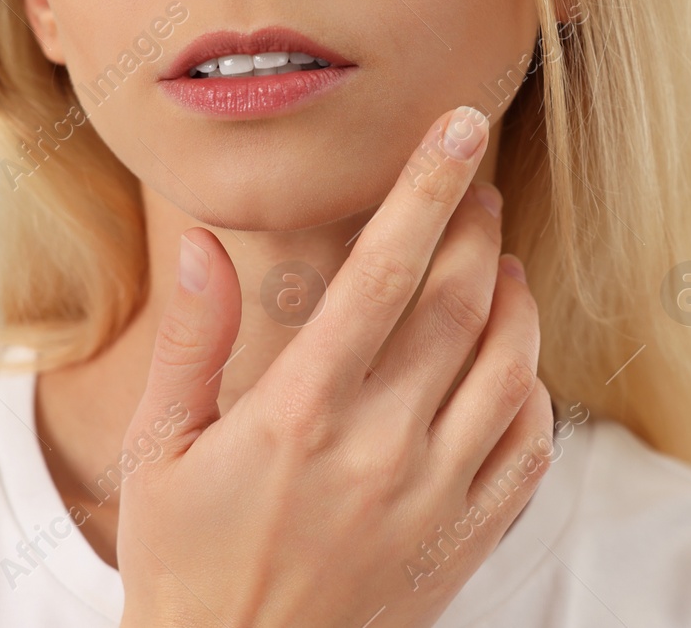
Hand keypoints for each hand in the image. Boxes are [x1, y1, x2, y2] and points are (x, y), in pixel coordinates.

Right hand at [114, 106, 553, 627]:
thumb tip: (205, 244)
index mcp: (301, 413)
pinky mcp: (467, 540)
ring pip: (511, 365)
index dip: (427, 188)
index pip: (383, 271)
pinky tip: (509, 361)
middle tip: (476, 185)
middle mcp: (381, 448)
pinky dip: (533, 386)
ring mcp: (434, 497)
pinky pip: (529, 444)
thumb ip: (189, 342)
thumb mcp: (157, 451)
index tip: (460, 128)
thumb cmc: (188, 562)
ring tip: (497, 264)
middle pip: (462, 301)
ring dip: (515, 298)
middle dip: (478, 224)